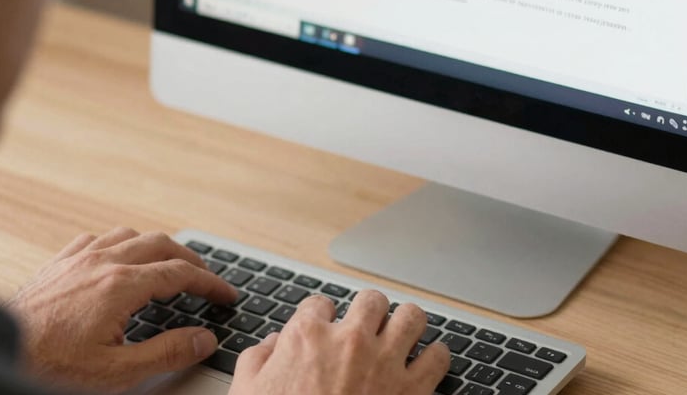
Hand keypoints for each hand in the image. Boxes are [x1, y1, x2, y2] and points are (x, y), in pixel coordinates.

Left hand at [7, 228, 237, 393]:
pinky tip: (118, 257)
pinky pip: (96, 238)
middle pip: (161, 244)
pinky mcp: (58, 264)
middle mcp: (102, 263)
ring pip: (130, 234)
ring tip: (168, 263)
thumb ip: (167, 352)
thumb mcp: (117, 372)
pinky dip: (119, 243)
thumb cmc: (50, 366)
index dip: (210, 282)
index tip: (226, 294)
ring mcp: (78, 259)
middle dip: (190, 258)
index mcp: (121, 286)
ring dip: (156, 246)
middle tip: (205, 278)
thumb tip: (204, 339)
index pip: (180, 273)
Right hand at [229, 290, 450, 394]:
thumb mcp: (247, 393)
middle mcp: (350, 341)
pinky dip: (436, 358)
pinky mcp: (413, 391)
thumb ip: (257, 360)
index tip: (326, 327)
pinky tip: (428, 364)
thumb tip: (272, 344)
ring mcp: (385, 363)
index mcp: (308, 337)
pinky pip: (438, 357)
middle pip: (371, 301)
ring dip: (407, 326)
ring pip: (411, 317)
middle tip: (368, 329)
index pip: (320, 303)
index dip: (322, 316)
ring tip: (403, 336)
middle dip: (369, 313)